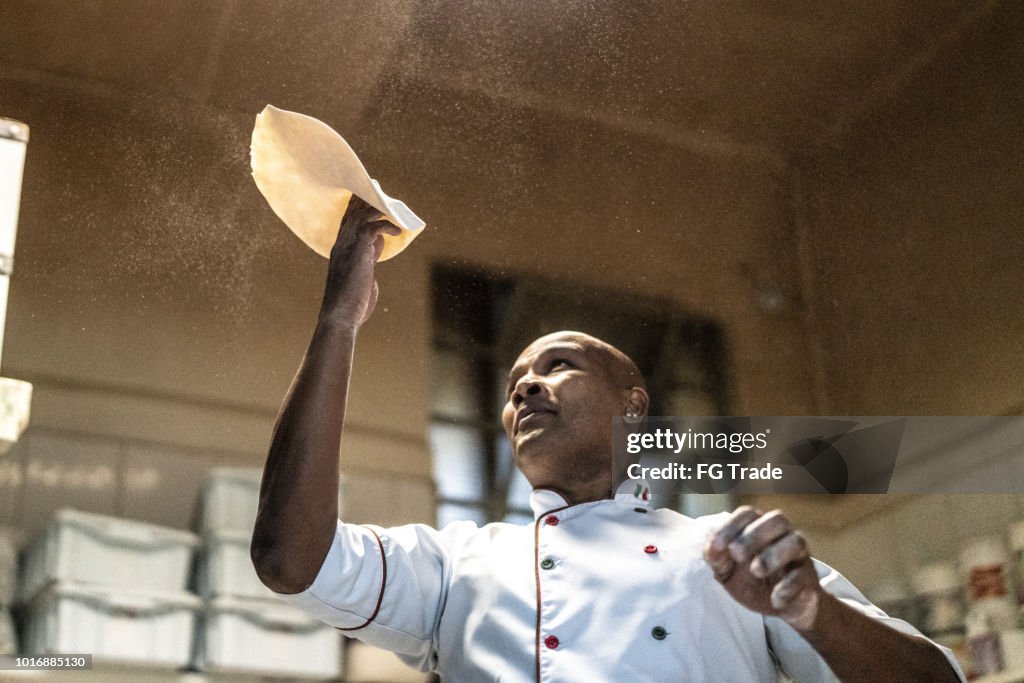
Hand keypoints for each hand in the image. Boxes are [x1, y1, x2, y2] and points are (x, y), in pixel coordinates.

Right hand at [321, 195, 402, 327]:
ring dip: (378, 207)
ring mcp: (348, 247)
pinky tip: (397, 231)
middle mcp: (341, 244)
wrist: (340, 317)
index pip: (347, 219)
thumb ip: (368, 257)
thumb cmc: (352, 302)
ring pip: (362, 215)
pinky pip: (372, 228)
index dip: (356, 205)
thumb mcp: (362, 274)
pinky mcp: (359, 252)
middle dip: (366, 198)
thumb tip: (379, 244)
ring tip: (392, 206)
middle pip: (353, 211)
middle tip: (379, 188)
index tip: (368, 194)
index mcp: (340, 249)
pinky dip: (386, 226)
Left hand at [704, 506, 821, 631]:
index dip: (731, 526)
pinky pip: (803, 577)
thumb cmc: (754, 581)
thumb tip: (711, 548)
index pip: (748, 514)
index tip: (717, 546)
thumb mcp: (729, 572)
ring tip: (756, 571)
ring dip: (774, 555)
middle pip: (776, 520)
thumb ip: (716, 559)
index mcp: (760, 528)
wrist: (785, 607)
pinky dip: (788, 587)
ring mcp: (799, 556)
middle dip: (753, 536)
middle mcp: (783, 535)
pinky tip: (775, 599)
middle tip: (736, 554)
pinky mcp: (809, 579)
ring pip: (795, 542)